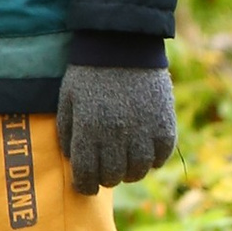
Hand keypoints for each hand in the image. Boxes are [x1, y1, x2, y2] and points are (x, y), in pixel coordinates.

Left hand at [55, 64, 175, 193]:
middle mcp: (116, 135)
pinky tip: (142, 147)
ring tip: (123, 159)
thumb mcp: (68, 97)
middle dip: (105, 177)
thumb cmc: (89, 71)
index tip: (85, 185)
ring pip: (137, 172)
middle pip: (112, 177)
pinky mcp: (165, 128)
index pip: (86, 174)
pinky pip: (159, 159)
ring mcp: (143, 133)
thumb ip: (67, 131)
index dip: (84, 185)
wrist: (123, 44)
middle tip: (104, 168)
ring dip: (128, 170)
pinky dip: (151, 159)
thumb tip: (72, 160)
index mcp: (88, 127)